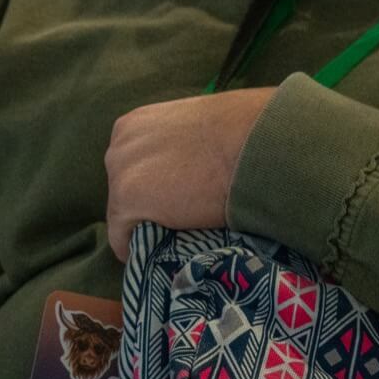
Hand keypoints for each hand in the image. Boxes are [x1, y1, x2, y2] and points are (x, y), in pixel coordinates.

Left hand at [104, 88, 275, 260]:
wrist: (257, 142)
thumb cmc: (245, 128)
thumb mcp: (202, 123)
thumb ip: (185, 140)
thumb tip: (197, 159)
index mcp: (137, 123)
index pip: (135, 163)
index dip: (155, 182)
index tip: (174, 195)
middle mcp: (120, 144)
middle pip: (124, 186)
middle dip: (147, 201)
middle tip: (178, 214)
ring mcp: (120, 172)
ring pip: (124, 212)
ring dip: (146, 223)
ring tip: (174, 235)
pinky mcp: (127, 200)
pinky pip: (122, 237)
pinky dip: (137, 249)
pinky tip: (155, 255)